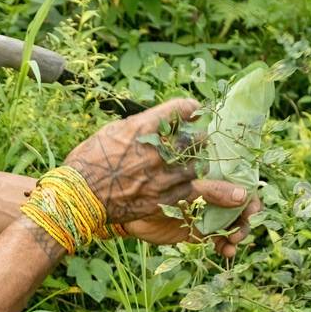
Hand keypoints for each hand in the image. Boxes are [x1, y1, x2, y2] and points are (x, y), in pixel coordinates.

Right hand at [65, 96, 257, 255]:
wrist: (77, 197)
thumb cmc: (87, 162)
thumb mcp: (111, 132)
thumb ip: (137, 127)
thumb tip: (152, 123)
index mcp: (145, 127)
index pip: (180, 109)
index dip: (190, 108)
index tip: (195, 110)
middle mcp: (158, 150)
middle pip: (196, 139)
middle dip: (204, 140)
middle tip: (210, 142)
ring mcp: (162, 176)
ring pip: (199, 168)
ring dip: (212, 171)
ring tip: (234, 182)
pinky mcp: (161, 201)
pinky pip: (191, 197)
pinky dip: (207, 198)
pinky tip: (227, 202)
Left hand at [125, 194, 262, 258]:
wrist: (131, 213)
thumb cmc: (156, 191)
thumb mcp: (186, 189)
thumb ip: (212, 191)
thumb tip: (243, 195)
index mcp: (211, 179)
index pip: (239, 184)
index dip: (250, 196)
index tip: (254, 207)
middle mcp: (213, 196)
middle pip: (240, 207)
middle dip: (246, 219)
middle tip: (242, 228)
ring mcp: (207, 214)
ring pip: (232, 224)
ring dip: (238, 234)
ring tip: (233, 241)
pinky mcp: (200, 232)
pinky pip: (219, 239)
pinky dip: (225, 246)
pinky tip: (227, 251)